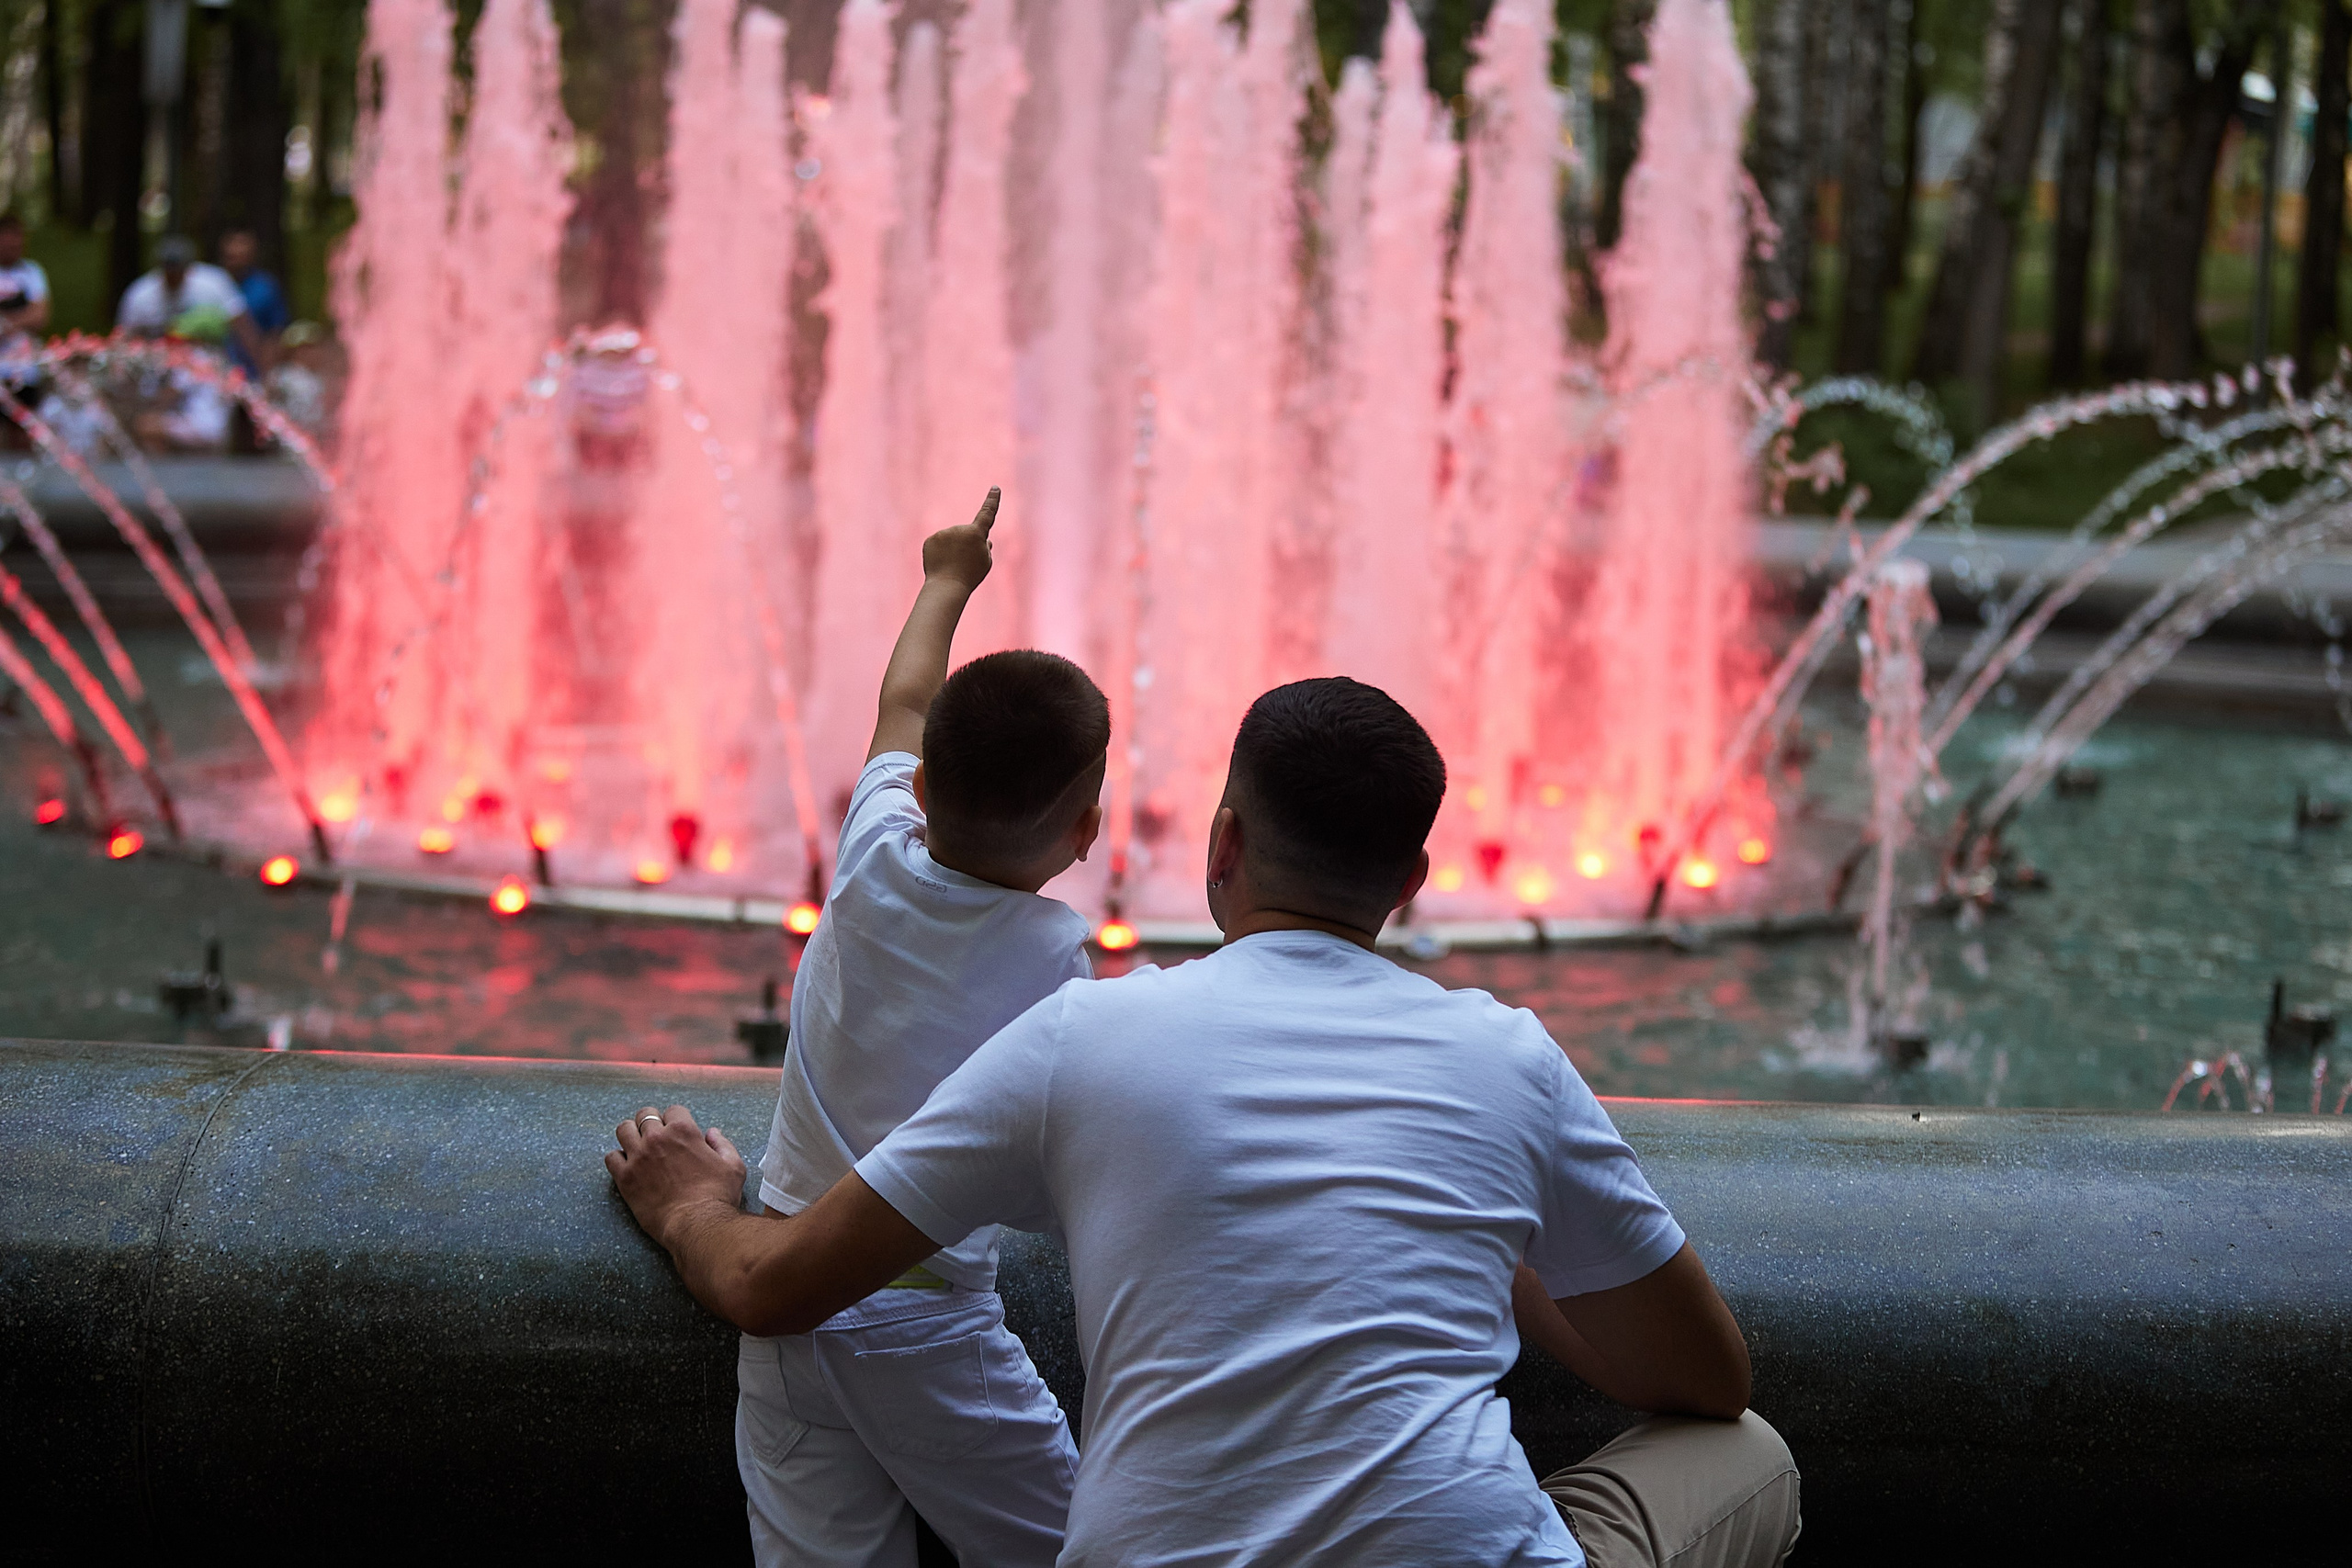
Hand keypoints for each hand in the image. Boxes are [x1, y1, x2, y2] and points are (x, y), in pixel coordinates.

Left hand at [606, 1103, 747, 1249]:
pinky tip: (626, 1165)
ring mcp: (638, 1157)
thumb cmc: (717, 1196)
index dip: (676, 1119)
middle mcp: (657, 1138)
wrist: (697, 1224)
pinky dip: (617, 1159)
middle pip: (645, 1115)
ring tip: (637, 1145)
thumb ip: (722, 1145)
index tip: (676, 1130)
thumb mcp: (733, 1166)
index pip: (673, 1110)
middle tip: (654, 1136)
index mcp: (683, 1131)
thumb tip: (712, 1134)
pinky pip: (611, 1157)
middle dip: (651, 1122)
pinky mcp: (625, 1178)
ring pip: (624, 1130)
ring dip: (631, 1134)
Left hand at [921, 486, 998, 591]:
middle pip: (965, 534)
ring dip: (952, 549)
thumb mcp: (985, 562)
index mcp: (976, 533)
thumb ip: (985, 547)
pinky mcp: (930, 539)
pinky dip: (940, 552)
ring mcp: (943, 533)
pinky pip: (938, 543)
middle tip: (965, 563)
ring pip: (951, 539)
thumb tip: (984, 540)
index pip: (987, 513)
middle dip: (966, 545)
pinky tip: (941, 564)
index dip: (992, 500)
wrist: (946, 585)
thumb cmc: (970, 575)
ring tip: (953, 565)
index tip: (995, 488)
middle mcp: (959, 529)